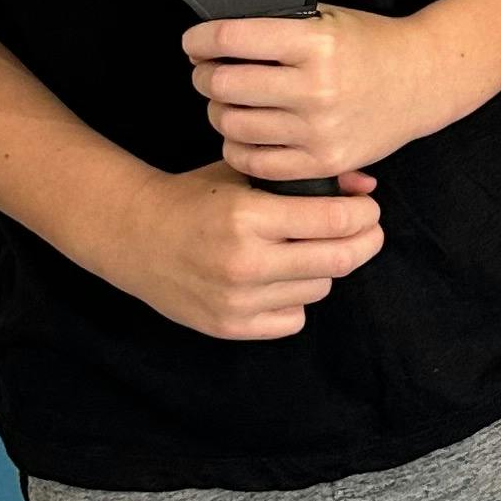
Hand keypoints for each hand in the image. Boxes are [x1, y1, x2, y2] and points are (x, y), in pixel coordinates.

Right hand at [116, 160, 384, 339]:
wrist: (133, 235)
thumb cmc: (196, 198)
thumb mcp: (246, 174)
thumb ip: (308, 179)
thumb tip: (366, 185)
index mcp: (247, 215)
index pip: (336, 220)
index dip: (365, 213)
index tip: (367, 208)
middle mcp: (244, 261)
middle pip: (339, 260)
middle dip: (364, 241)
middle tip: (366, 230)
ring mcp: (236, 299)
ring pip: (319, 288)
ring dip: (323, 269)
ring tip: (306, 251)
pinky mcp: (229, 326)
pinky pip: (294, 318)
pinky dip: (296, 300)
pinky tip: (279, 279)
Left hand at [183, 6, 443, 180]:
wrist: (423, 80)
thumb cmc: (370, 46)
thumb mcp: (326, 20)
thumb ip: (276, 27)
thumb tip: (216, 38)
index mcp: (315, 44)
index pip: (230, 39)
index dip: (199, 40)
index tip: (195, 42)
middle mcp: (317, 88)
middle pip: (223, 85)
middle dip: (205, 75)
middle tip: (210, 72)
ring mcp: (320, 130)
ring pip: (232, 125)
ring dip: (219, 111)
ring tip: (230, 102)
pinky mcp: (324, 162)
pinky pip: (254, 161)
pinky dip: (238, 147)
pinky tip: (246, 132)